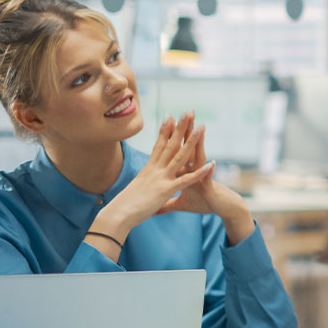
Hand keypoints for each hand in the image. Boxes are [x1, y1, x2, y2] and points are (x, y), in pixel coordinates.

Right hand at [99, 114, 214, 236]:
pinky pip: (185, 179)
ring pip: (180, 156)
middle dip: (180, 128)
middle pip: (170, 145)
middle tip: (189, 112)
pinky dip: (199, 173)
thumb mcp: (135, 191)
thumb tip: (141, 185)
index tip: (170, 116)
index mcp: (148, 170)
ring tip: (202, 127)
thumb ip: (142, 186)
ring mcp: (160, 178)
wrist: (116, 215)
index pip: (158, 146)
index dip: (165, 131)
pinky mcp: (165, 190)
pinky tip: (211, 164)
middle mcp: (155, 170)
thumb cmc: (123, 207)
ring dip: (192, 141)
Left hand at [155, 120, 253, 243]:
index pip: (177, 151)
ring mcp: (202, 176)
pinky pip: (208, 178)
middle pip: (188, 148)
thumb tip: (155, 207)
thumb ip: (167, 204)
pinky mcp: (209, 187)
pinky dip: (209, 172)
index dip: (171, 137)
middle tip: (185, 114)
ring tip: (200, 128)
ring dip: (200, 144)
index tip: (167, 121)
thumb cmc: (203, 203)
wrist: (222, 208)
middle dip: (186, 131)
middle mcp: (194, 170)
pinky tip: (211, 163)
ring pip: (200, 157)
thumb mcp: (181, 204)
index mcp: (185, 172)